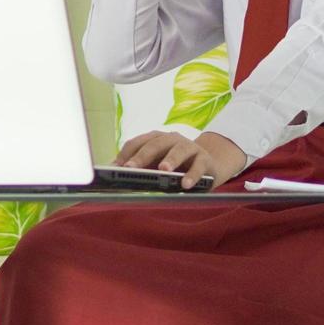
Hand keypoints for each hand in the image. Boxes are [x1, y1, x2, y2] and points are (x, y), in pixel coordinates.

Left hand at [114, 129, 248, 190]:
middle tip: (131, 168)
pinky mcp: (204, 158)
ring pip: (179, 150)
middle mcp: (171, 139)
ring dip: (170, 160)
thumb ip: (140, 167)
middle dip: (142, 156)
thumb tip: (115, 171)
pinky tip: (186, 185)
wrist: (208, 166)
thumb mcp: (156, 165)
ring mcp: (189, 147)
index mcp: (156, 139)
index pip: (137, 142)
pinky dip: (192, 175)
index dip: (125, 154)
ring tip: (163, 170)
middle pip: (155, 144)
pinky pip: (198, 166)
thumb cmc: (176, 166)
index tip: (115, 167)